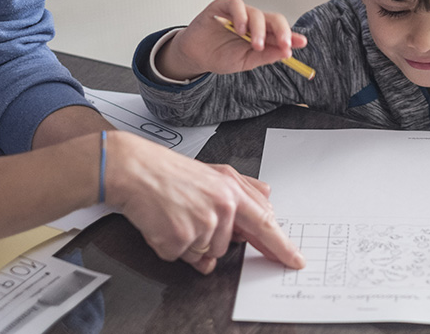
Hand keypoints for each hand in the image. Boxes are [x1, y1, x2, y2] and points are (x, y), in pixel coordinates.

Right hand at [103, 131, 305, 273]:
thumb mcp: (213, 172)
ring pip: (204, 255)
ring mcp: (202, 223)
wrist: (134, 169)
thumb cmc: (169, 171)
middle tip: (191, 216)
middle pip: (228, 246)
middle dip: (211, 240)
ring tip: (175, 216)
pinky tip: (163, 223)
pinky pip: (180, 257)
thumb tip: (267, 197)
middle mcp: (222, 206)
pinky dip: (170, 246)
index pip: (265, 223)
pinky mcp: (180, 238)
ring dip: (189, 244)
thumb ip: (243, 186)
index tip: (295, 260)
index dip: (281, 246)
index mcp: (232, 190)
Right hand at [156, 0, 307, 80]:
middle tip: (284, 45)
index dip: (291, 36)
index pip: (280, 32)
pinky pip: (236, 5)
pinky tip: (241, 29)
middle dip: (282, 31)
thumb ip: (265, 56)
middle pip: (274, 19)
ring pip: (256, 13)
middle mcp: (253, 21)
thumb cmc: (221, 57)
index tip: (301, 43)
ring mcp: (239, 13)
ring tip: (256, 44)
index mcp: (262, 34)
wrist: (196, 56)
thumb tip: (287, 52)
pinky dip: (241, 16)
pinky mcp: (222, 6)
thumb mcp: (246, 61)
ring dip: (259, 29)